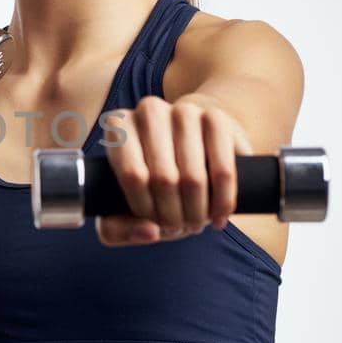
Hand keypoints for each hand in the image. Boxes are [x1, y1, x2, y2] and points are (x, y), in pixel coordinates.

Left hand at [94, 93, 255, 247]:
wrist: (193, 140)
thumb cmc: (153, 176)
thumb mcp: (125, 202)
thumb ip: (120, 227)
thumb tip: (150, 232)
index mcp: (118, 126)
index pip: (133, 176)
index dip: (146, 210)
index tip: (154, 224)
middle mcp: (148, 111)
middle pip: (163, 179)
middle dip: (173, 216)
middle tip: (178, 228)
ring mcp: (184, 111)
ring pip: (193, 178)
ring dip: (197, 213)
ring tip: (196, 222)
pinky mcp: (217, 118)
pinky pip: (223, 172)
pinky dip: (222, 202)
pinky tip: (219, 216)